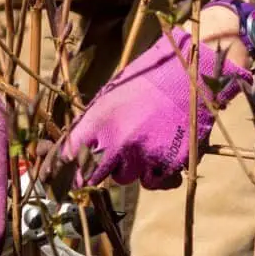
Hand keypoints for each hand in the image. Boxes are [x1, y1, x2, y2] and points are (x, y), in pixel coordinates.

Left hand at [56, 26, 251, 189]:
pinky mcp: (170, 164)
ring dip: (129, 169)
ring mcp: (144, 155)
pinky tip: (161, 158)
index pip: (68, 156)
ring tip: (142, 146)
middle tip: (108, 159)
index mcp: (98, 121)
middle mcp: (117, 143)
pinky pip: (154, 182)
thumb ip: (91, 123)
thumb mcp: (110, 95)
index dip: (61, 169)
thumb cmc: (148, 79)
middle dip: (98, 170)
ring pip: (125, 179)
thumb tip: (70, 147)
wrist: (193, 73)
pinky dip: (156, 175)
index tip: (61, 175)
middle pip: (95, 175)